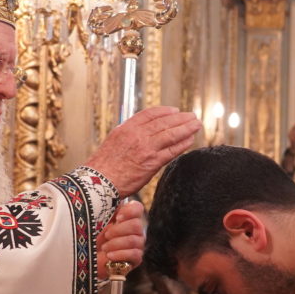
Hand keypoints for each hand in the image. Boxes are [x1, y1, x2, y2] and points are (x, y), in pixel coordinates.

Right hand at [84, 106, 199, 196]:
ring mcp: (146, 148)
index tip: (175, 110)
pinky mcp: (152, 163)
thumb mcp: (113, 141)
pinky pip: (172, 151)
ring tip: (196, 124)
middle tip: (192, 116)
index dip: (165, 111)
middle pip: (164, 122)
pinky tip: (190, 140)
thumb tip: (141, 131)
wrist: (98, 182)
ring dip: (186, 128)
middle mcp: (137, 135)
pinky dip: (182, 144)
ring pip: (170, 134)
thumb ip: (128, 135)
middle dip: (180, 118)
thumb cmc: (103, 166)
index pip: (150, 114)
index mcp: (126, 128)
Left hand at [97, 200, 144, 279]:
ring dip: (117, 244)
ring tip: (104, 247)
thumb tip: (109, 195)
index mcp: (125, 217)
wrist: (86, 257)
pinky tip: (109, 256)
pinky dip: (120, 255)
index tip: (118, 217)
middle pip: (137, 225)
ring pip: (135, 240)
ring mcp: (136, 244)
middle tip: (106, 234)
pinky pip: (135, 254)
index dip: (130, 212)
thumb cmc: (90, 237)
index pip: (137, 208)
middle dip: (119, 230)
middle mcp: (134, 229)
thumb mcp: (95, 219)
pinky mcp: (135, 259)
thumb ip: (103, 208)